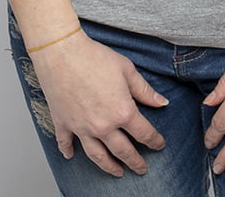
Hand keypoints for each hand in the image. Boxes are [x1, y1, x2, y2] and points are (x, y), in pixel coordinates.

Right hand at [29, 31, 167, 176]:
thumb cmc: (95, 57)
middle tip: (142, 169)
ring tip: (117, 172)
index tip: (159, 145)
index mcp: (122, 112)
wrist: (62, 52)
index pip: (144, 133)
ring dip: (109, 166)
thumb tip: (162, 103)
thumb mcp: (127, 70)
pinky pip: (66, 143)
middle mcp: (103, 126)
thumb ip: (145, 91)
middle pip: (123, 151)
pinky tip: (71, 156)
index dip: (155, 141)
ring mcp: (82, 128)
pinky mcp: (63, 123)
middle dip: (135, 161)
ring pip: (98, 156)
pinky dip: (68, 151)